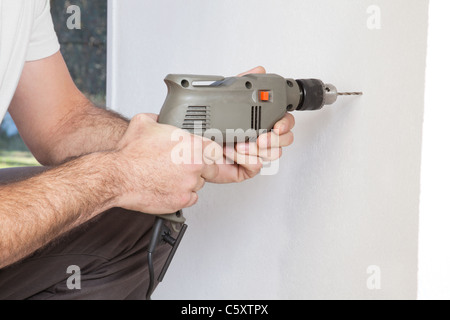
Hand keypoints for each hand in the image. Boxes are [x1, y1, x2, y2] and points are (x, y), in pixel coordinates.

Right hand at [113, 114, 220, 213]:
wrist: (118, 176)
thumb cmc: (130, 153)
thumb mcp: (144, 122)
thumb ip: (159, 119)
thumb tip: (161, 119)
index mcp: (191, 145)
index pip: (214, 149)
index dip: (207, 152)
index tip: (202, 155)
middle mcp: (194, 165)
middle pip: (211, 168)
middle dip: (201, 168)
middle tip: (185, 167)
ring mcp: (189, 184)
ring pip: (200, 184)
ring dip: (189, 182)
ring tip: (171, 177)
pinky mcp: (181, 200)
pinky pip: (190, 198)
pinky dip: (182, 195)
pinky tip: (169, 188)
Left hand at [207, 66, 294, 183]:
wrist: (188, 146)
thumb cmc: (203, 124)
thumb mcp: (222, 97)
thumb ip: (241, 82)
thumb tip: (259, 70)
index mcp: (257, 120)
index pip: (283, 121)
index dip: (285, 123)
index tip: (277, 125)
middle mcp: (258, 137)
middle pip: (284, 139)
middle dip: (275, 139)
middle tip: (261, 139)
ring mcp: (253, 154)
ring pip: (274, 154)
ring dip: (256, 149)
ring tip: (240, 145)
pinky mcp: (245, 168)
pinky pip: (256, 166)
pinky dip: (245, 159)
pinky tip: (232, 152)